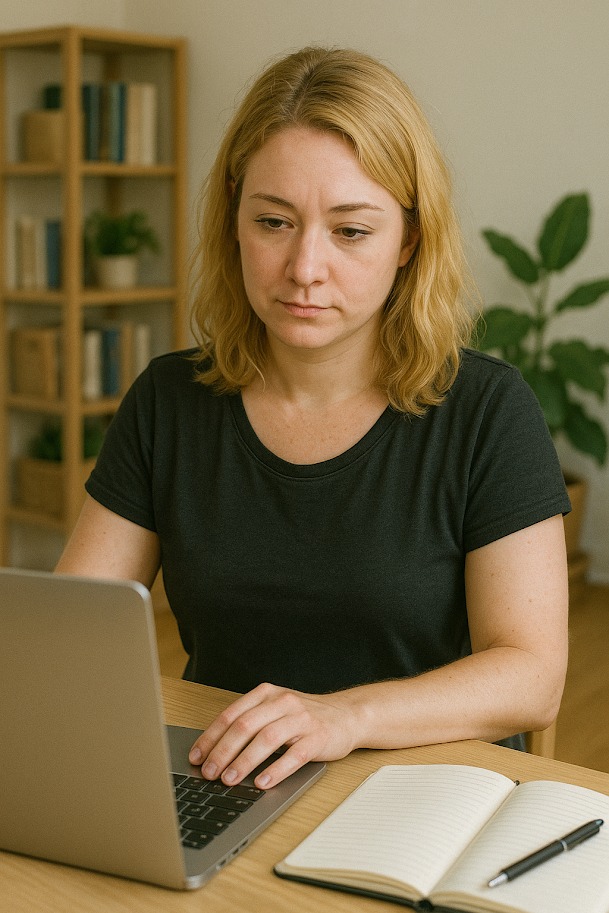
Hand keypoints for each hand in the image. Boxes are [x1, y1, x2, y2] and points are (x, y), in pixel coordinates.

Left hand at [188, 682, 358, 788]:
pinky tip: (262, 783)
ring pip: (267, 739)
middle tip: (209, 773)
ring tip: (229, 780)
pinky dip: (276, 770)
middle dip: (223, 751)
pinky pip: (294, 755)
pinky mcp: (318, 737)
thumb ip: (250, 724)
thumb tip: (215, 752)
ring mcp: (301, 719)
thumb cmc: (304, 717)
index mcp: (267, 694)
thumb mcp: (275, 711)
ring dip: (244, 761)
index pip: (231, 714)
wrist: (347, 715)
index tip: (196, 757)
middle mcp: (282, 702)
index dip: (211, 737)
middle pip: (245, 726)